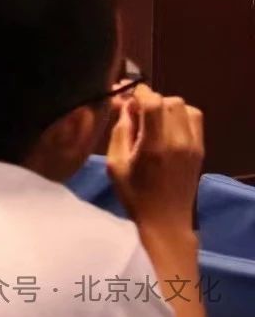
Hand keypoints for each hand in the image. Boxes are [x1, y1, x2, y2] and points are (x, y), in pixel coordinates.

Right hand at [106, 84, 203, 233]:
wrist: (166, 223)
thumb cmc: (135, 196)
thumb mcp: (115, 165)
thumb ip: (120, 130)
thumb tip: (126, 106)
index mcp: (155, 146)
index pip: (153, 101)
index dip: (139, 92)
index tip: (126, 97)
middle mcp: (178, 141)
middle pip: (168, 100)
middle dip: (150, 100)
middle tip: (136, 111)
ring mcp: (193, 145)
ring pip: (183, 105)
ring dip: (166, 106)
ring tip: (153, 119)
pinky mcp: (200, 149)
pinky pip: (195, 117)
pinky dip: (181, 114)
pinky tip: (167, 126)